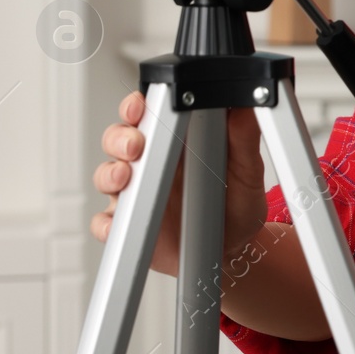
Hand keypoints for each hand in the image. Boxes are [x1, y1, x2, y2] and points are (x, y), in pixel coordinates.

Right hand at [92, 90, 268, 276]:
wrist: (236, 247)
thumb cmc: (237, 203)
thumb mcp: (247, 169)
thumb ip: (244, 138)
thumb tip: (242, 107)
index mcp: (177, 141)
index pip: (148, 114)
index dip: (137, 106)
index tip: (139, 107)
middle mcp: (152, 163)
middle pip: (119, 140)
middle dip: (120, 138)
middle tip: (135, 145)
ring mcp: (138, 193)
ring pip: (107, 176)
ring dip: (110, 174)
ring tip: (124, 177)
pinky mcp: (131, 225)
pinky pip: (107, 222)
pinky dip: (107, 221)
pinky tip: (117, 221)